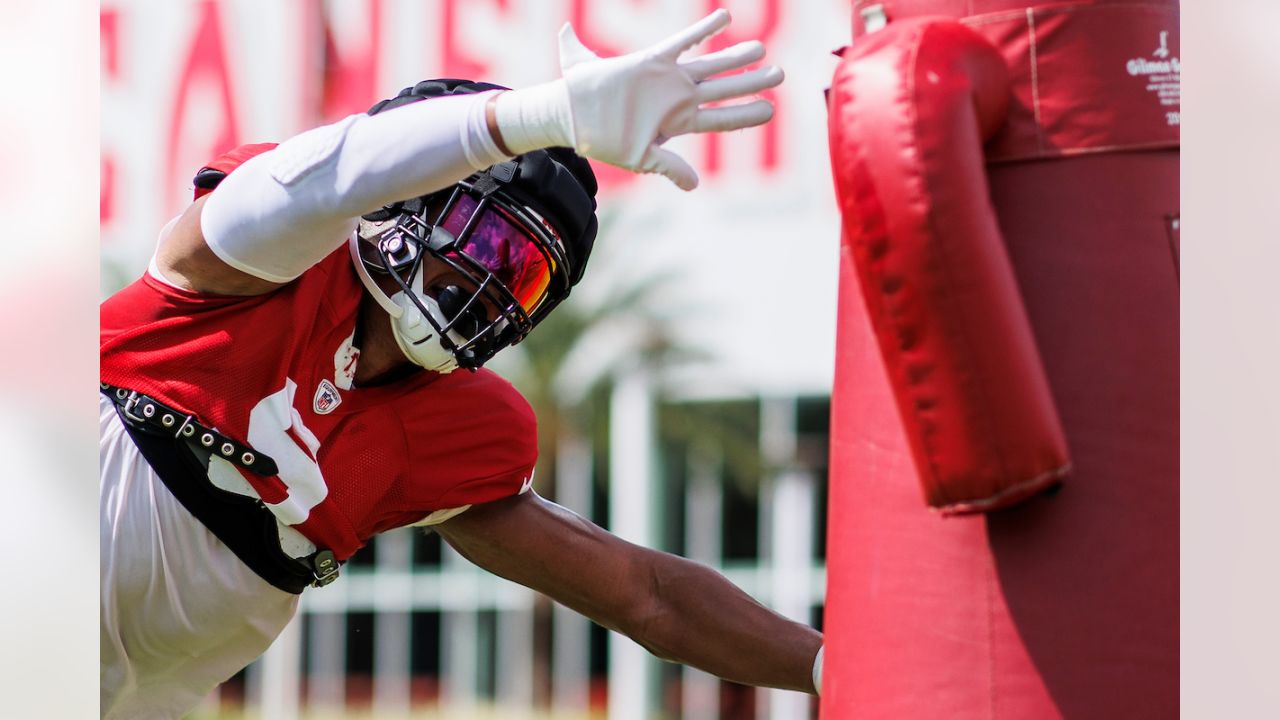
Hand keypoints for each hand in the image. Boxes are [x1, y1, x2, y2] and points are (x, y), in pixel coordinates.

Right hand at [561, 9, 782, 188]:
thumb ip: (668, 168)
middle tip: (781, 75)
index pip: (720, 118)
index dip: (745, 114)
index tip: (770, 109)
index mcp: (678, 121)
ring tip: (762, 48)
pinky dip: (704, 30)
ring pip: (710, 64)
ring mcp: (668, 78)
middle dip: (751, 82)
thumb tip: (694, 187)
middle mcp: (678, 98)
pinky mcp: (653, 60)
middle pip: (723, 88)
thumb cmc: (602, 139)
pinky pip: (683, 41)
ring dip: (736, 56)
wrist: (573, 116)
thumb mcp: (639, 158)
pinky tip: (725, 17)